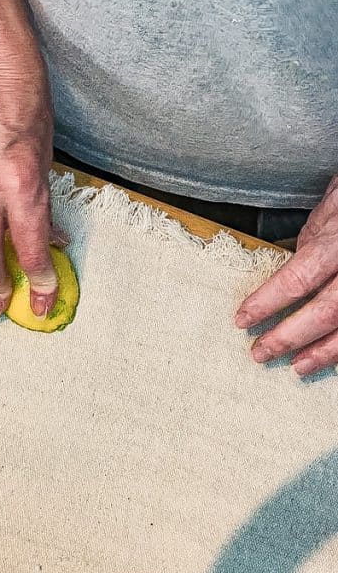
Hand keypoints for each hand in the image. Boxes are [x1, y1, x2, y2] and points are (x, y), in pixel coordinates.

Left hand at [235, 176, 337, 375]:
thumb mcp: (332, 206)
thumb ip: (313, 240)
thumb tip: (291, 269)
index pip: (298, 278)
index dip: (268, 302)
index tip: (243, 318)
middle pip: (327, 312)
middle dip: (290, 336)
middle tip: (260, 352)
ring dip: (325, 352)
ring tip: (298, 366)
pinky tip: (332, 354)